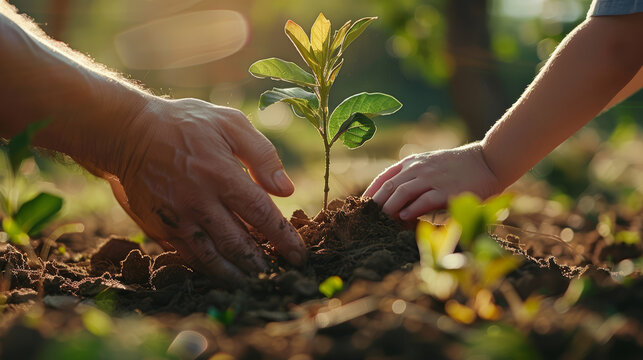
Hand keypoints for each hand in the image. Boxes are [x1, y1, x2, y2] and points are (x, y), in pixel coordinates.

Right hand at [97, 97, 305, 285]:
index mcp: (221, 174)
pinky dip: (209, 269)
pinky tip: (224, 273)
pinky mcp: (159, 228)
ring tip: (256, 283)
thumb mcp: (229, 124)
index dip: (283, 238)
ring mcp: (177, 218)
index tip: (299, 255)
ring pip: (212, 258)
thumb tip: (286, 190)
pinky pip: (188, 257)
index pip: (261, 214)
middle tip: (281, 276)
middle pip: (238, 244)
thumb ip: (262, 155)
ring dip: (237, 275)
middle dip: (263, 264)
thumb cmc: (185, 124)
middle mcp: (199, 202)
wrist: (126, 132)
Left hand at [363, 143, 501, 222]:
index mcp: (413, 163)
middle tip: (367, 218)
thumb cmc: (457, 168)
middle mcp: (420, 168)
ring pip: (403, 192)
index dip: (371, 192)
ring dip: (390, 207)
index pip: (384, 176)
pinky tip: (404, 218)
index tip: (362, 206)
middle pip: (390, 186)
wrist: (487, 161)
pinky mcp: (447, 190)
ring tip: (381, 220)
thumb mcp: (430, 165)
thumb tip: (394, 199)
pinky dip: (412, 209)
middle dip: (377, 203)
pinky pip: (425, 200)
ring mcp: (433, 178)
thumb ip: (413, 177)